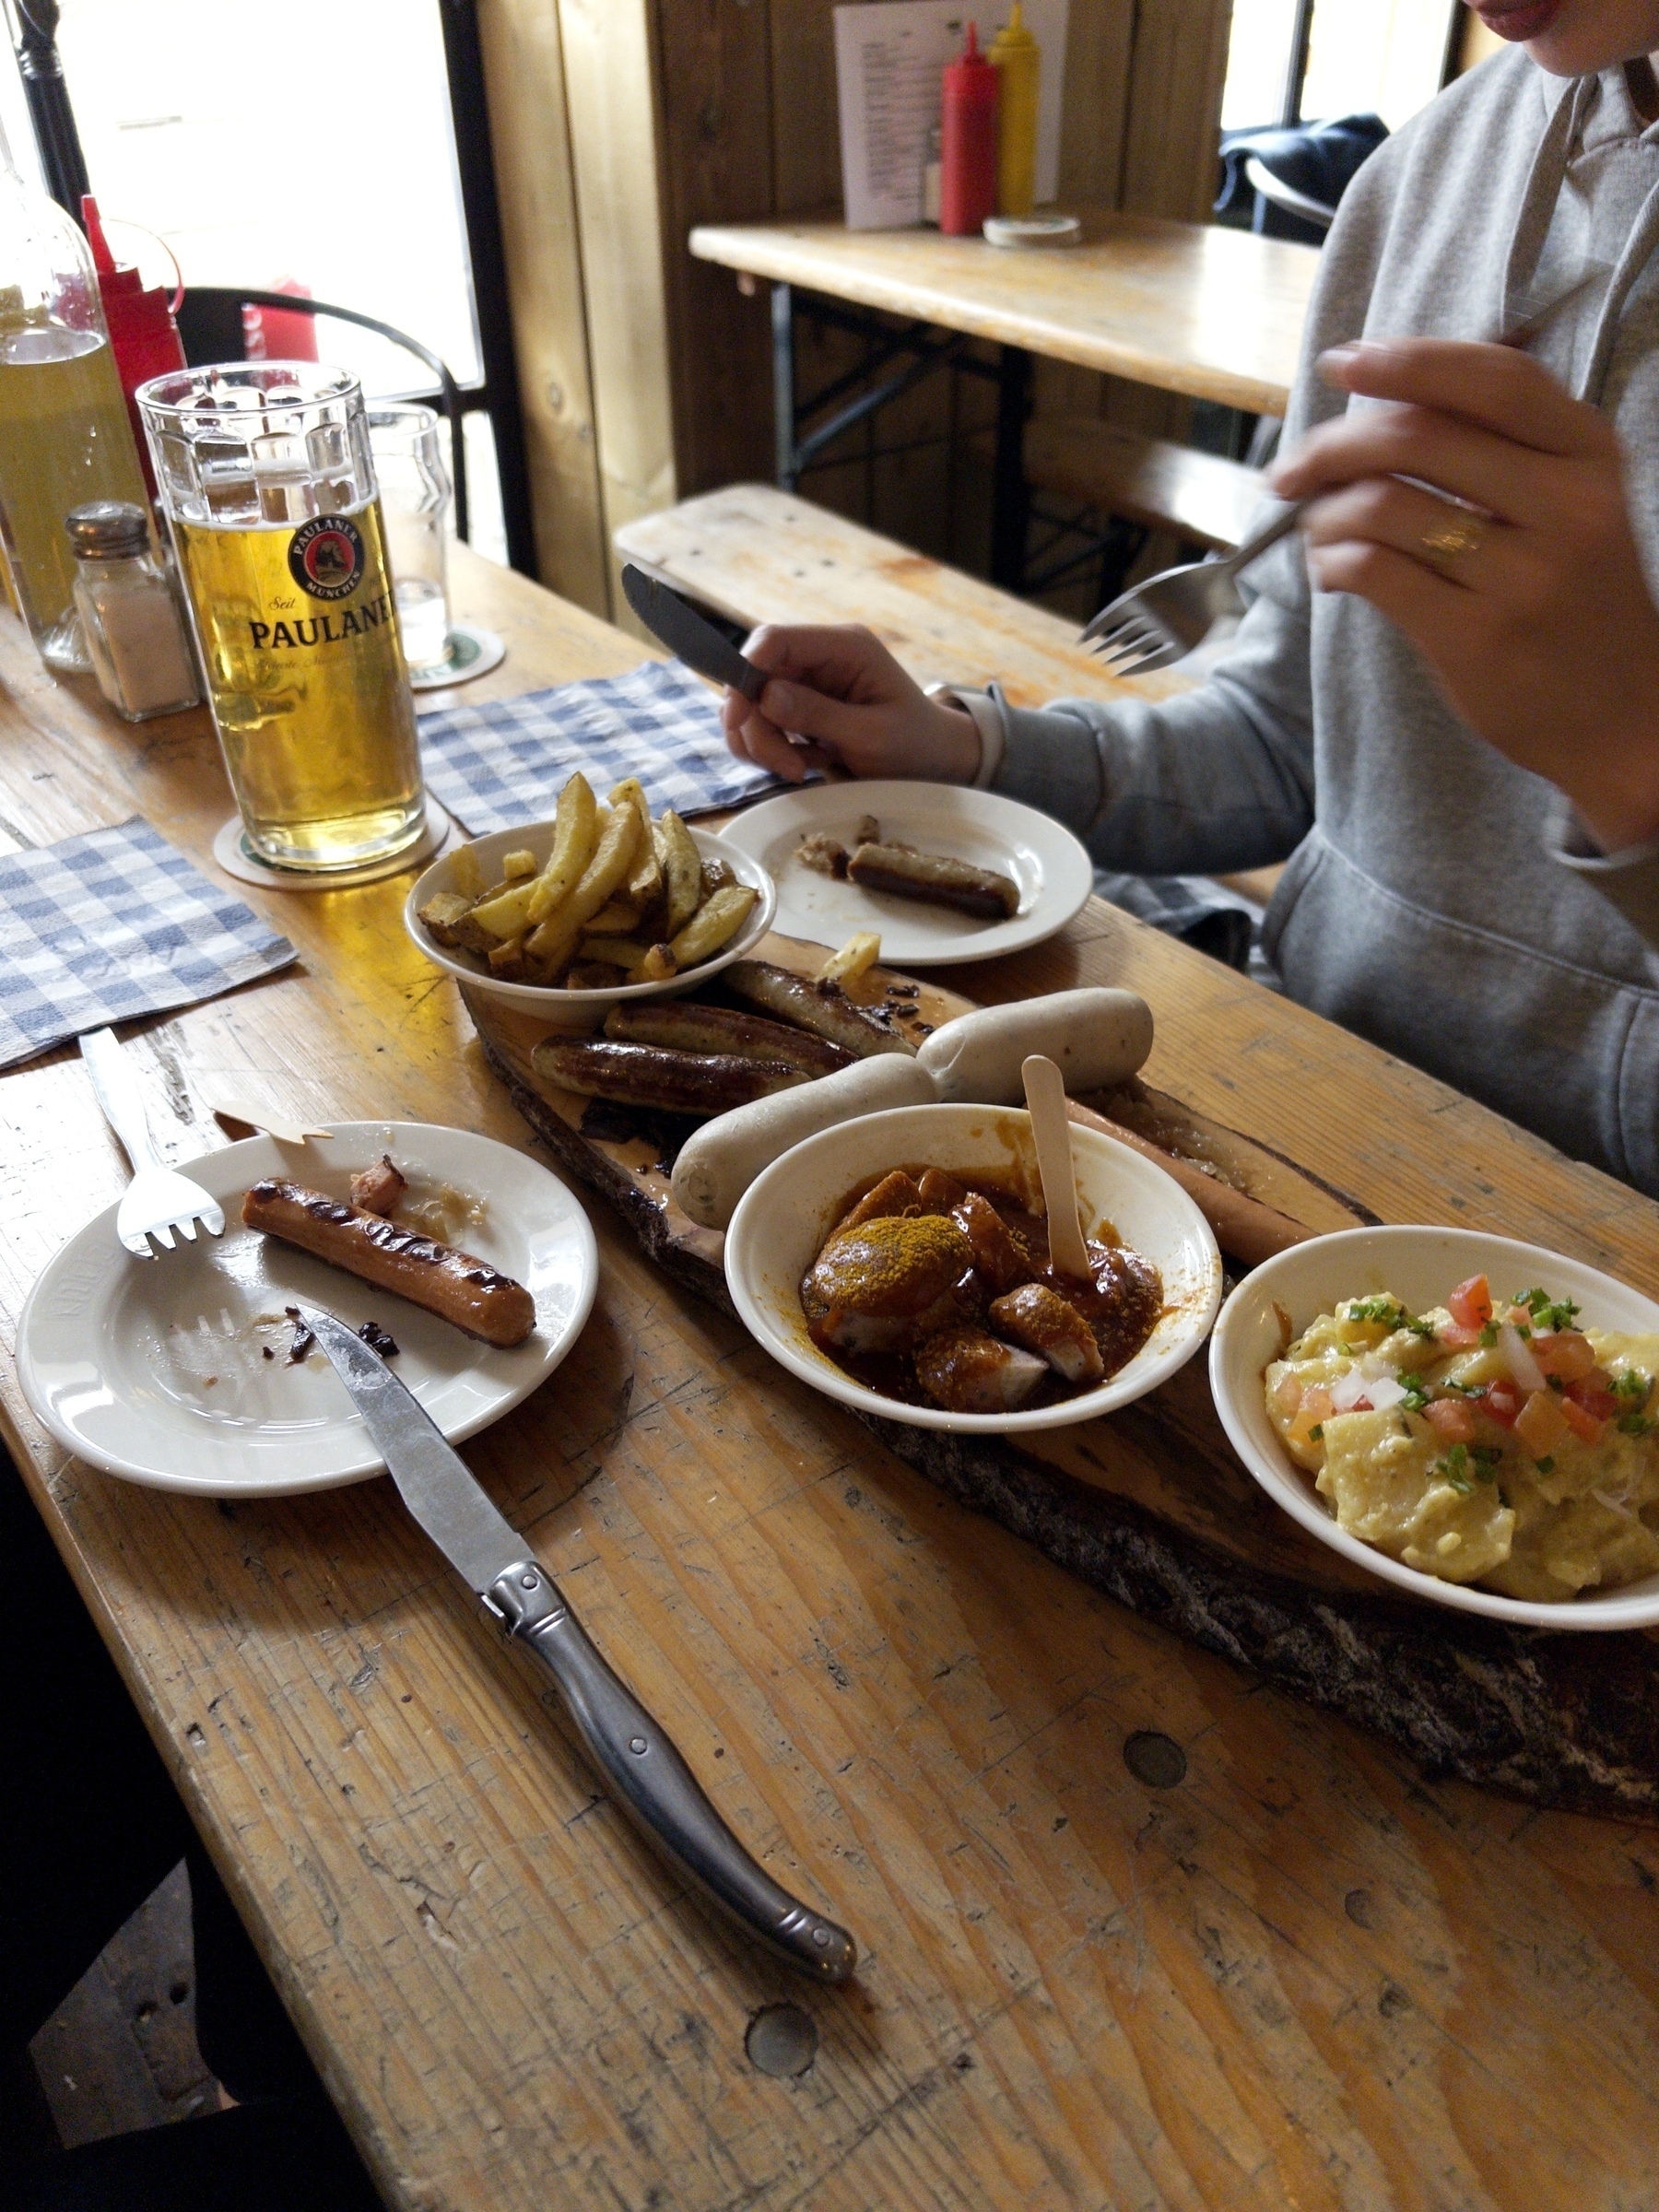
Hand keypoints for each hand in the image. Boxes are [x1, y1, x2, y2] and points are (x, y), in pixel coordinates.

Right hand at [721, 623, 979, 784]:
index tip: (742, 720)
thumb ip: (818, 714)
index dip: (746, 674)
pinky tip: (803, 764)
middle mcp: (819, 657)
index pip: (773, 640)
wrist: (933, 762)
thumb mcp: (871, 734)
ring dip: (761, 743)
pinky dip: (770, 750)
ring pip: (751, 704)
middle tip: (787, 767)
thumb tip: (765, 696)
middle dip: (756, 726)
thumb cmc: (914, 745)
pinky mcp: (799, 707)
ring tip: (798, 770)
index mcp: (844, 646)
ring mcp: (807, 682)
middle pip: (753, 677)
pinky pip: (762, 724)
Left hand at [1270, 338, 1658, 852]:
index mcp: (1588, 454)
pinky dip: (1332, 563)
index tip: (1343, 362)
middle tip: (1291, 471)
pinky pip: (1374, 571)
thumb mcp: (1573, 506)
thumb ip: (1503, 447)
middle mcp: (1565, 504)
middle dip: (1331, 446)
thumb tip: (1384, 399)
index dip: (1406, 361)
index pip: (1490, 380)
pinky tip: (1332, 573)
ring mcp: (1522, 574)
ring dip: (1325, 514)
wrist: (1621, 717)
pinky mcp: (1476, 636)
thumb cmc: (1576, 603)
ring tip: (1318, 532)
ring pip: (1383, 504)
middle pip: (1416, 436)